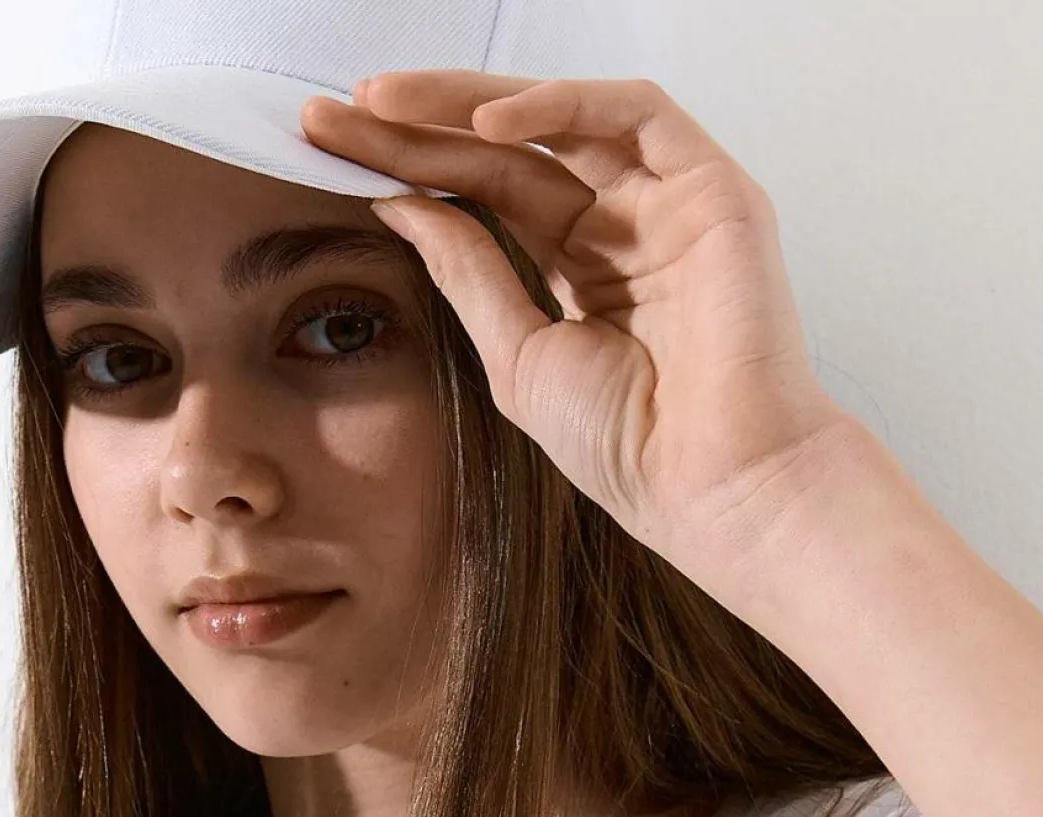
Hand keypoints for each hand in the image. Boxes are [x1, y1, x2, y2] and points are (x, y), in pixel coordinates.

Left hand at [301, 72, 867, 606]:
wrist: (713, 488)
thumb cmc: (633, 448)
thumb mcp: (517, 358)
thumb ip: (467, 273)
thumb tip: (399, 204)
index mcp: (581, 270)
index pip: (483, 196)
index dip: (407, 168)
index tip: (328, 153)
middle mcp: (624, 225)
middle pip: (510, 150)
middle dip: (419, 126)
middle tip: (337, 112)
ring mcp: (668, 201)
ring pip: (560, 117)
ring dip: (470, 102)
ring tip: (387, 105)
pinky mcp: (712, 187)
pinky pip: (632, 114)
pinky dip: (558, 107)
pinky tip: (484, 126)